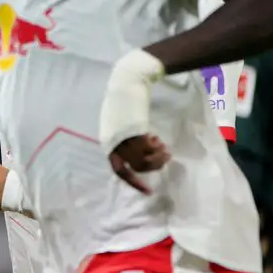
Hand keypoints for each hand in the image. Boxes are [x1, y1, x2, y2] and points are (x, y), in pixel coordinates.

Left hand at [99, 49, 169, 193]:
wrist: (125, 82)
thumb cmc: (122, 100)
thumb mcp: (116, 122)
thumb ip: (122, 136)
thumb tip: (135, 149)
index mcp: (107, 141)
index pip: (118, 169)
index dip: (133, 181)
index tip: (148, 190)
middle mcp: (113, 143)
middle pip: (135, 167)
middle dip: (152, 166)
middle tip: (165, 157)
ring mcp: (123, 138)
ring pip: (143, 161)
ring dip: (157, 158)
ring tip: (164, 148)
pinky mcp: (134, 131)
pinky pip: (148, 149)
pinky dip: (156, 148)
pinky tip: (157, 139)